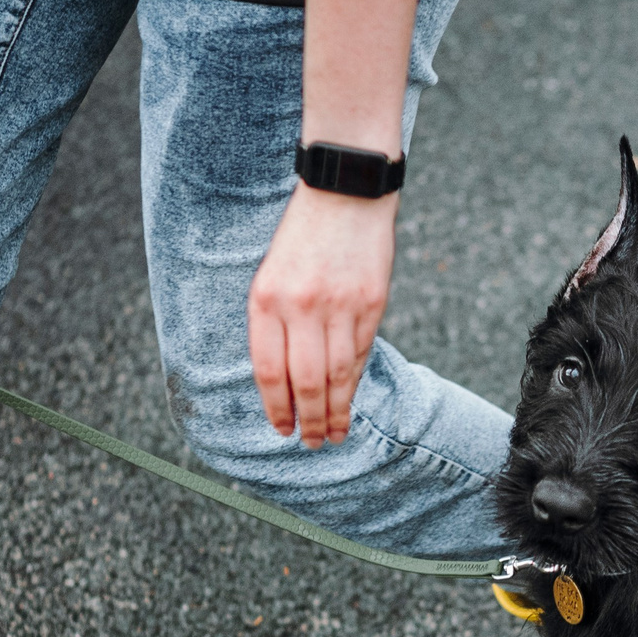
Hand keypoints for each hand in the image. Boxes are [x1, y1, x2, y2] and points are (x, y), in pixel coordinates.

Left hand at [246, 182, 396, 447]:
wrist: (344, 192)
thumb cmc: (302, 237)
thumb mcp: (271, 275)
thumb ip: (275, 323)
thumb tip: (283, 380)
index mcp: (266, 299)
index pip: (268, 369)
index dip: (275, 407)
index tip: (281, 429)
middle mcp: (301, 306)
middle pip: (304, 381)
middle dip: (307, 420)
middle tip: (311, 444)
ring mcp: (340, 306)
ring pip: (336, 375)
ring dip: (335, 412)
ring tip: (334, 435)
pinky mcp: (371, 303)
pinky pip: (360, 354)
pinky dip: (353, 383)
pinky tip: (349, 401)